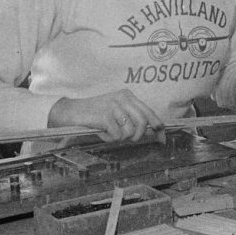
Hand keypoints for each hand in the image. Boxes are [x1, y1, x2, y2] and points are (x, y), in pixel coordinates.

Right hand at [48, 89, 164, 142]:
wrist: (72, 112)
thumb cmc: (96, 115)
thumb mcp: (117, 112)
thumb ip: (133, 118)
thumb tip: (153, 132)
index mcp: (128, 96)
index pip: (149, 112)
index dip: (158, 127)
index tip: (163, 138)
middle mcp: (122, 98)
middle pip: (142, 123)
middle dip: (137, 136)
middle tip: (127, 139)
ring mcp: (113, 106)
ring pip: (130, 131)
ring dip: (121, 137)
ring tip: (110, 133)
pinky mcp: (105, 115)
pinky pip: (117, 135)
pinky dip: (110, 138)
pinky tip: (102, 132)